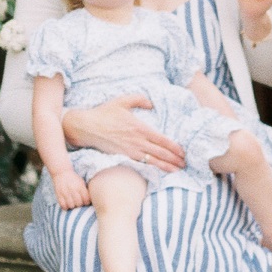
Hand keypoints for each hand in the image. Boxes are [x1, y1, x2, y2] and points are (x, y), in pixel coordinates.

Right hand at [52, 168, 89, 208]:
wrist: (61, 172)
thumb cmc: (74, 178)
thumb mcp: (82, 182)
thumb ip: (86, 190)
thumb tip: (91, 199)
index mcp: (80, 186)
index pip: (86, 199)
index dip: (87, 202)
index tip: (86, 202)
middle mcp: (73, 190)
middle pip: (79, 203)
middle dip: (80, 204)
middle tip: (79, 203)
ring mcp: (65, 192)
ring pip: (71, 205)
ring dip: (73, 206)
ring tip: (73, 204)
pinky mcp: (59, 195)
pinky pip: (63, 205)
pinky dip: (66, 207)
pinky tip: (67, 204)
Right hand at [64, 96, 185, 170]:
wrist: (86, 127)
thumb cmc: (104, 113)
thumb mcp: (122, 101)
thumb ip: (139, 100)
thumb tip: (151, 104)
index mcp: (139, 127)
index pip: (162, 140)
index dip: (174, 147)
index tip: (183, 152)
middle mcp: (137, 141)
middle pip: (160, 153)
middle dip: (174, 159)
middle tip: (185, 164)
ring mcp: (130, 150)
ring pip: (152, 161)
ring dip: (166, 166)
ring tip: (177, 170)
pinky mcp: (122, 156)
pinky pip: (140, 164)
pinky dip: (151, 169)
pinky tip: (158, 172)